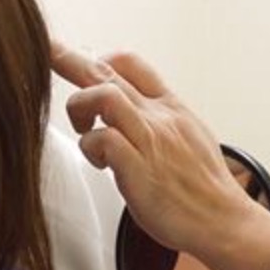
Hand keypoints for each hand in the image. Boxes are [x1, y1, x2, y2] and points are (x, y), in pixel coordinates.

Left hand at [50, 41, 269, 269]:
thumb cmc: (203, 188)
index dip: (100, 57)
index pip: (132, 64)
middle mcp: (158, 117)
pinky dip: (90, 147)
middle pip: (107, 71)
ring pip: (103, 95)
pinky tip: (98, 162)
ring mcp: (149, 140)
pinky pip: (103, 140)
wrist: (223, 220)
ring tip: (82, 129)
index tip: (80, 62)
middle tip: (45, 48)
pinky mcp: (138, 169)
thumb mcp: (190, 138)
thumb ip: (161, 122)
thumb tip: (136, 115)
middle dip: (68, 57)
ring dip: (80, 108)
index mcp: (171, 108)